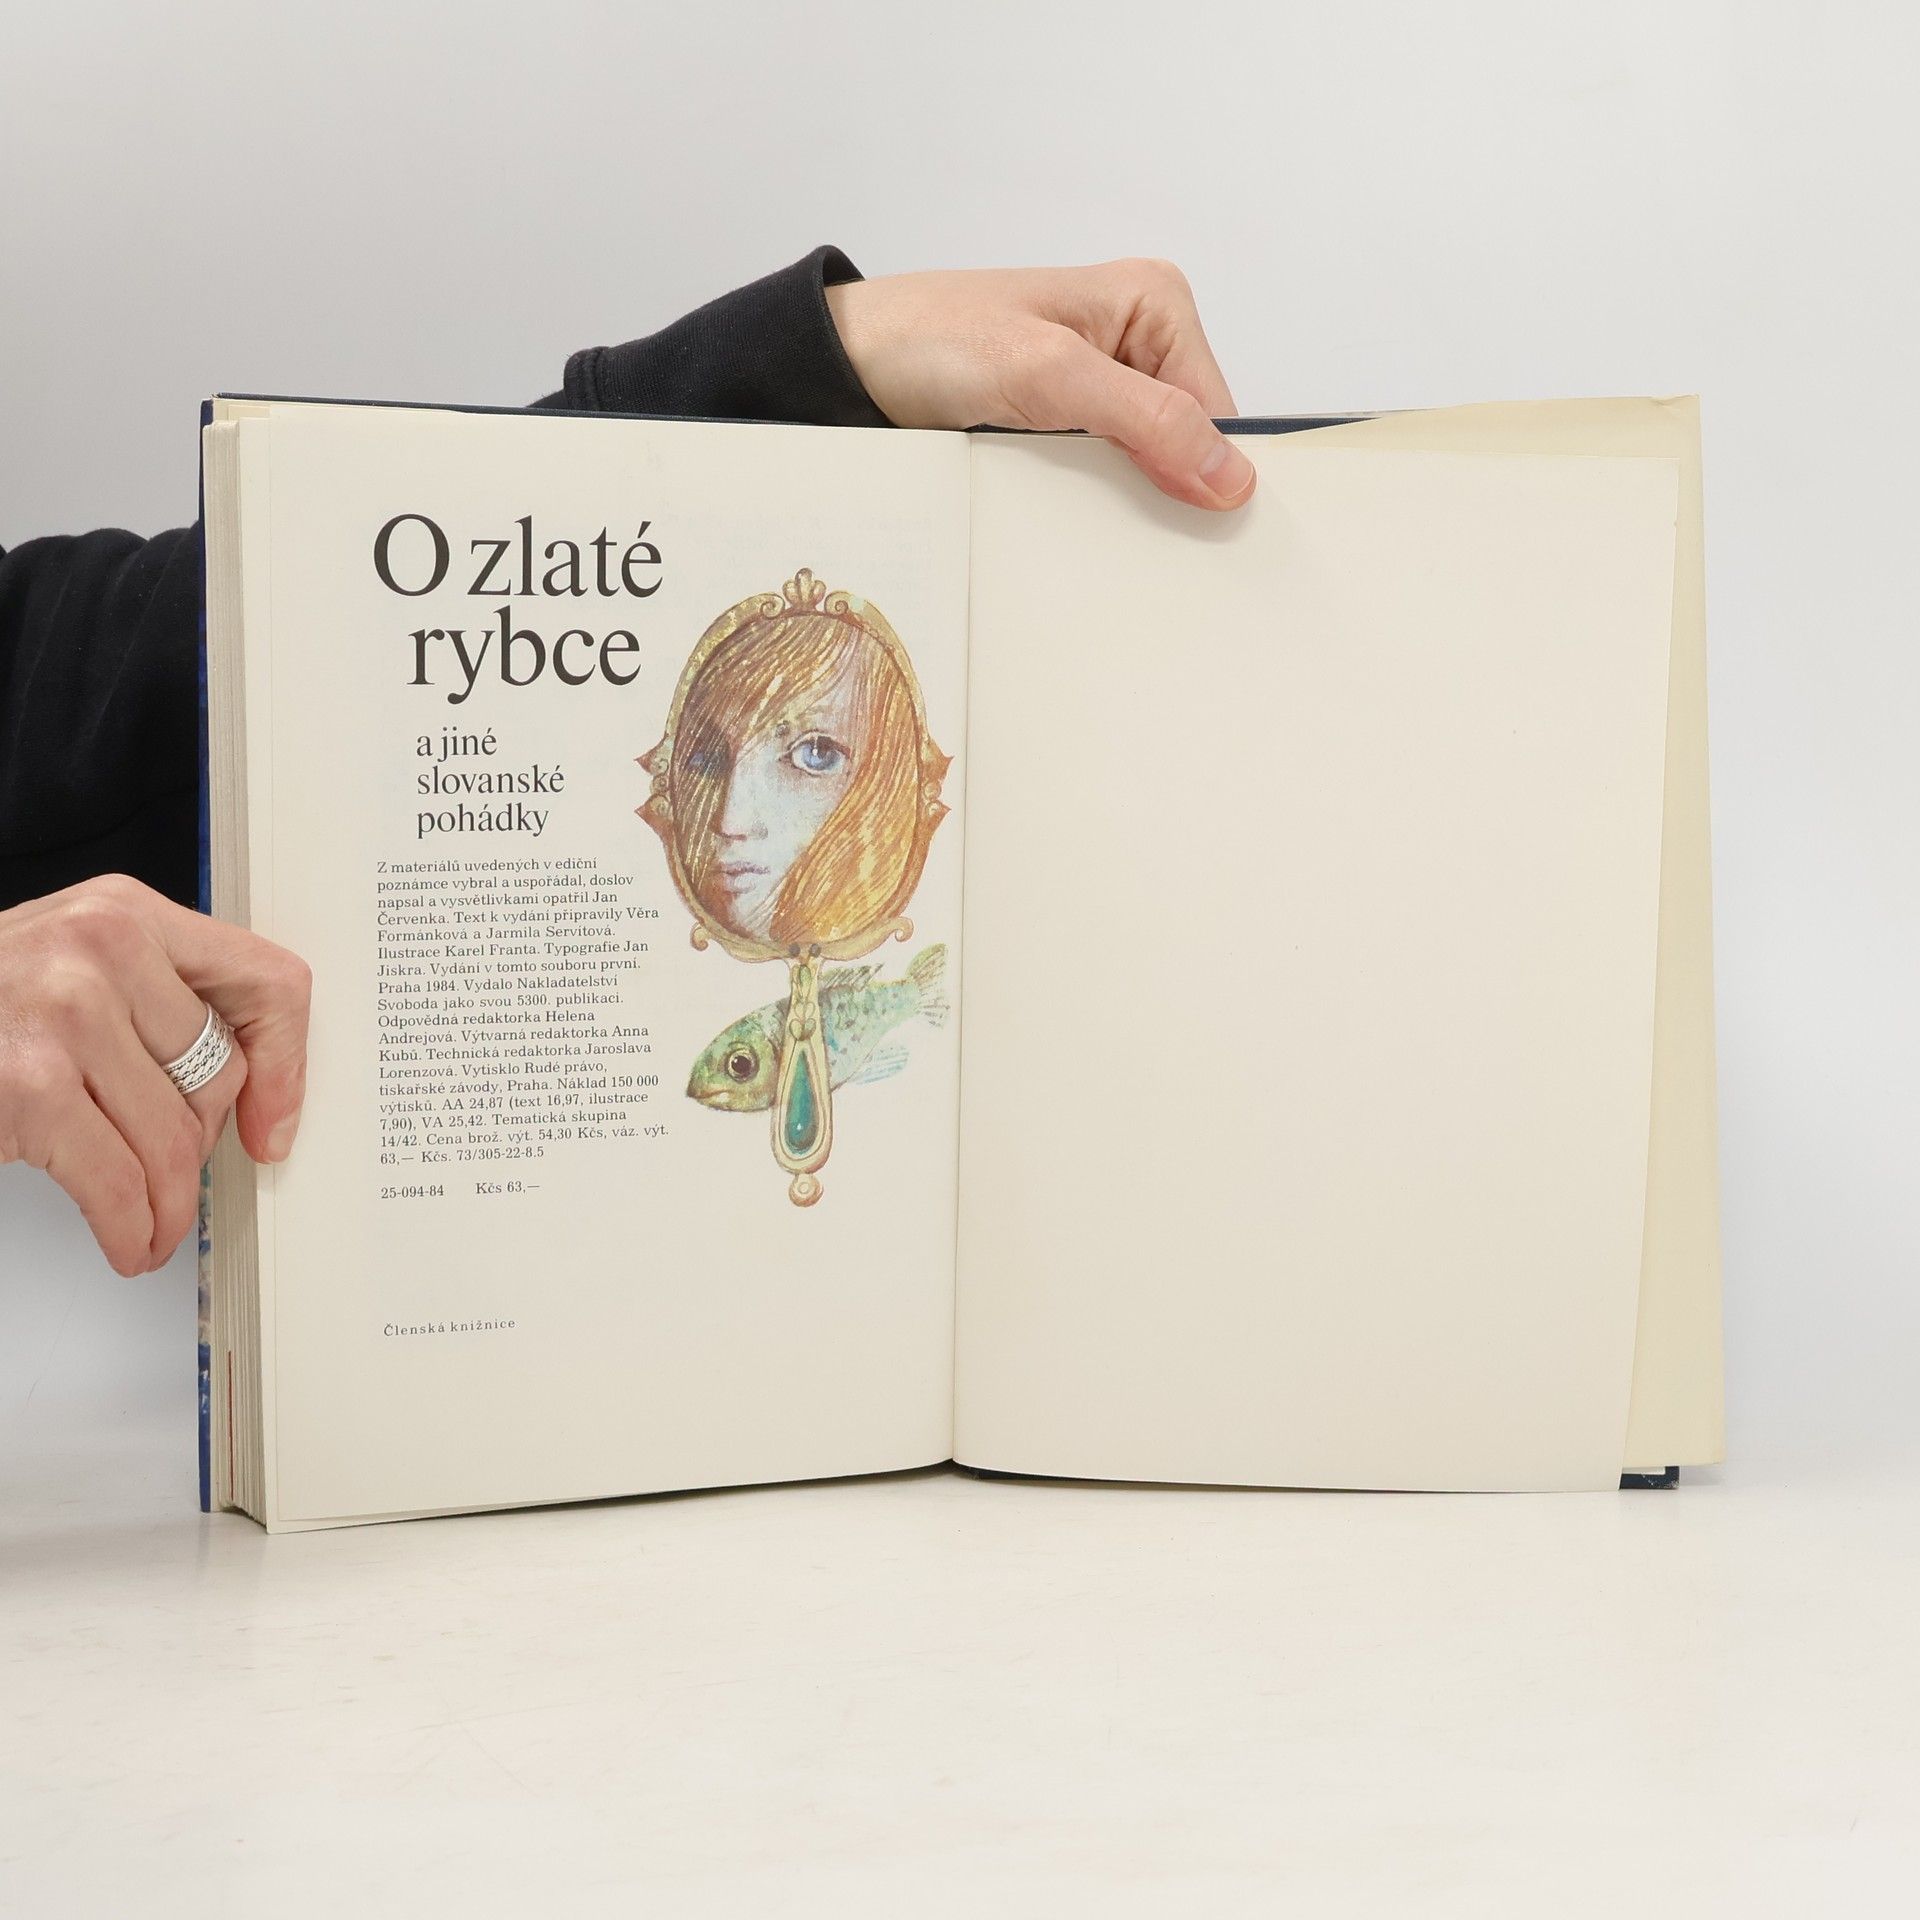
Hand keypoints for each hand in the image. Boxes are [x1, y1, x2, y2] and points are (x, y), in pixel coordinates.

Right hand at [0, 875, 310, 1274]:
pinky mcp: (30, 1085)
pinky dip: (132, 1227)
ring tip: (154, 1222)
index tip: (276, 1116)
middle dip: (198, 1141)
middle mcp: (102, 949)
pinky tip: (129, 1239)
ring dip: (168, 1202)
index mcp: (127, 913)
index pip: (266, 979)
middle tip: (172, 1170)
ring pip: (176, 1137)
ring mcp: (65, 1014)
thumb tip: (254, 1087)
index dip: (286, 1063)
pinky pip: (121, 1181)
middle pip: (220, 1073)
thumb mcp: (72, 969)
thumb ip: (158, 1002)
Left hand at [826, 258, 1255, 510]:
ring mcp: (1102, 388)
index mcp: (1155, 304)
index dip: (1211, 473)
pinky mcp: (1066, 424)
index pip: (1218, 409)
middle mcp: (1138, 341)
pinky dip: (1092, 504)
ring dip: (1126, 503)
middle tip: (1145, 543)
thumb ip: (1146, 420)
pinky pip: (1104, 477)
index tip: (1202, 532)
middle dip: (1168, 489)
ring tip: (1100, 532)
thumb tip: (1230, 473)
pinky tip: (1075, 523)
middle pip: (1187, 442)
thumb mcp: (1049, 375)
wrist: (853, 364)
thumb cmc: (936, 340)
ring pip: (1147, 468)